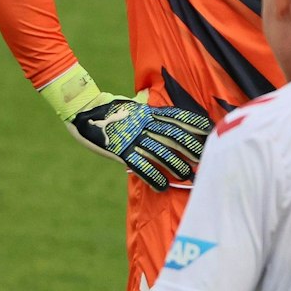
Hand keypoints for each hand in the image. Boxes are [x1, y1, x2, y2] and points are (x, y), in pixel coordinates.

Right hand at [40, 64, 212, 191]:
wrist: (81, 108)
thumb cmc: (107, 108)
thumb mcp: (131, 104)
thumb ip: (145, 108)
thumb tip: (154, 107)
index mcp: (146, 113)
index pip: (175, 116)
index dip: (193, 122)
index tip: (210, 128)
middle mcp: (143, 124)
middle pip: (172, 135)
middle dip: (190, 146)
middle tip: (207, 156)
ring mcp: (131, 137)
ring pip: (159, 151)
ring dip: (175, 163)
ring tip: (189, 174)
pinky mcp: (119, 150)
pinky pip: (139, 165)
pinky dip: (152, 175)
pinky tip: (163, 185)